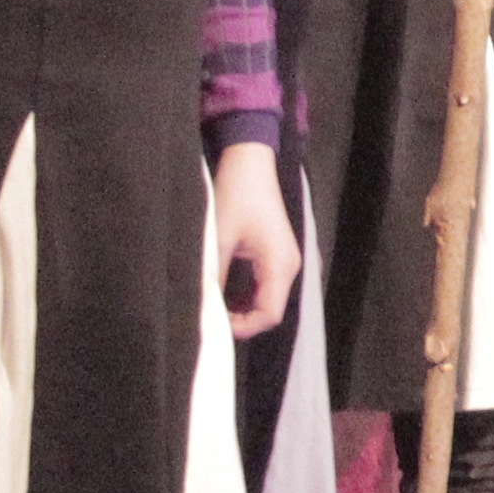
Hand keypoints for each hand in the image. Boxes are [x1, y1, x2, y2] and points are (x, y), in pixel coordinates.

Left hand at [211, 144, 298, 337]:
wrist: (251, 163)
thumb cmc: (236, 196)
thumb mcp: (219, 240)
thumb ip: (213, 278)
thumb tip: (201, 311)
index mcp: (280, 264)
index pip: (269, 314)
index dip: (242, 328)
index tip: (213, 326)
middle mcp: (292, 265)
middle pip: (272, 310)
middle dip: (242, 321)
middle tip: (211, 319)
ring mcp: (288, 259)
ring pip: (269, 300)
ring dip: (244, 309)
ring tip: (215, 308)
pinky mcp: (280, 254)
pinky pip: (268, 287)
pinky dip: (249, 297)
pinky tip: (226, 295)